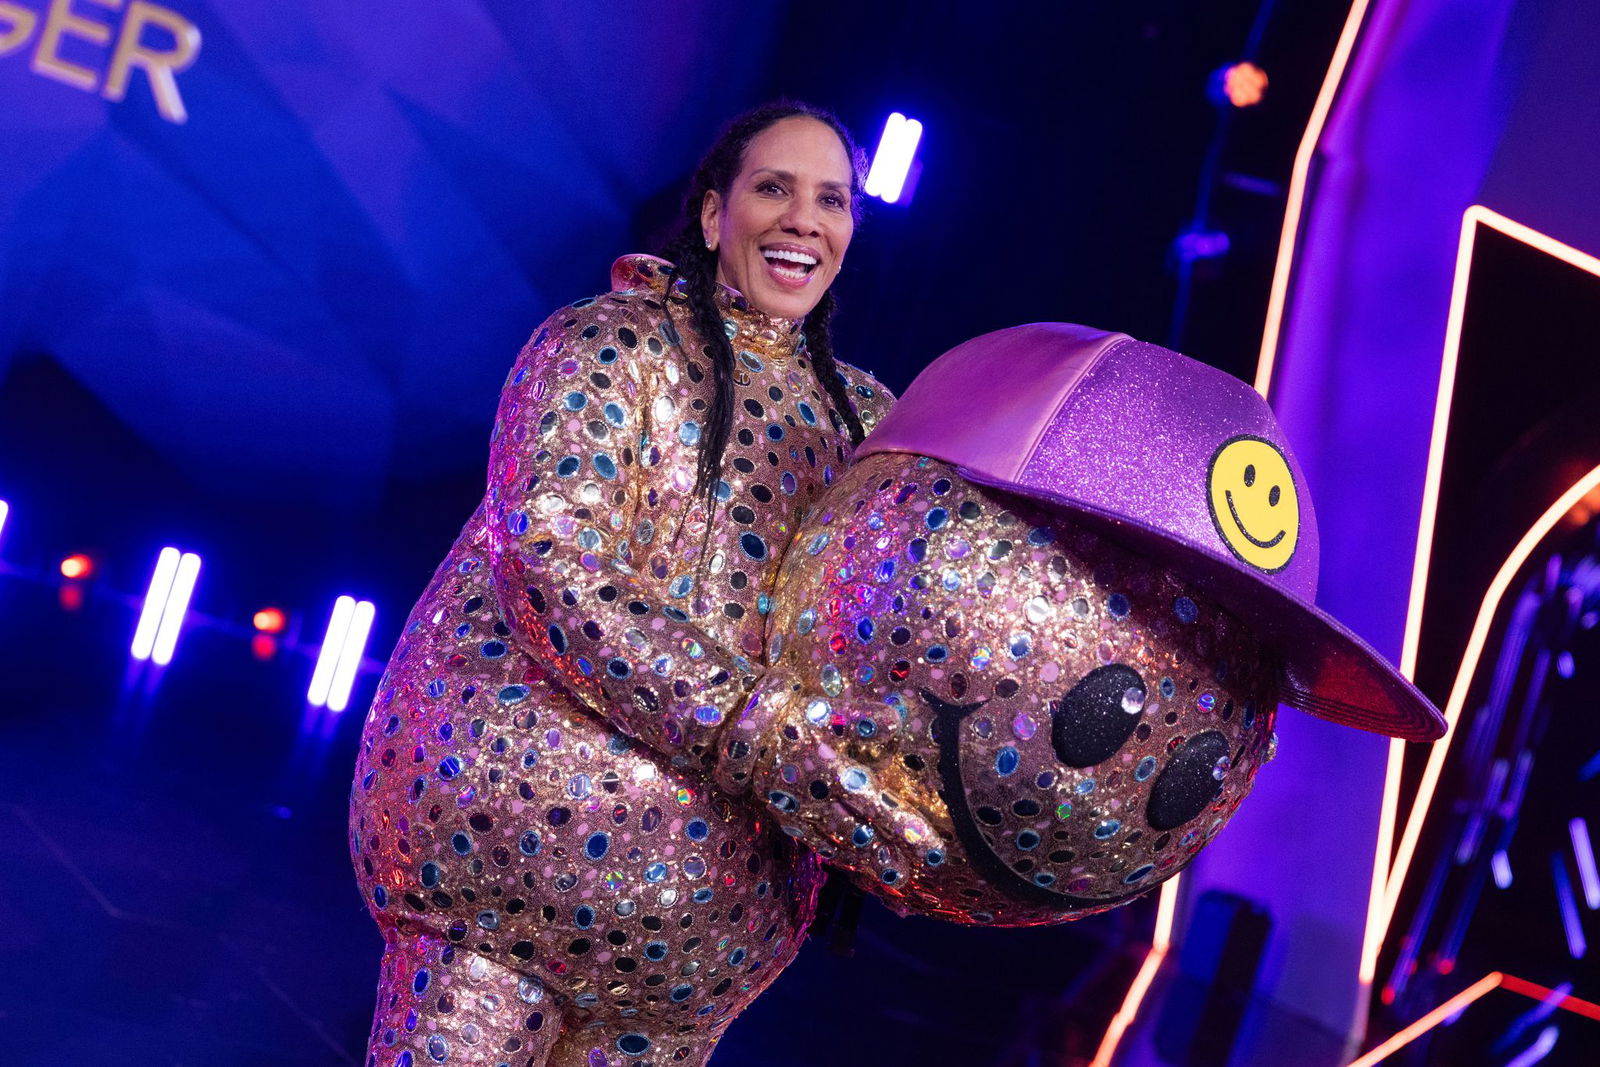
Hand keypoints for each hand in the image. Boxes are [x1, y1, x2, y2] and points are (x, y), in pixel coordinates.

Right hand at [712, 668, 948, 895]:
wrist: (733, 726)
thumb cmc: (788, 711)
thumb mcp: (826, 709)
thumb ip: (861, 719)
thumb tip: (896, 723)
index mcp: (832, 769)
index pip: (876, 805)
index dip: (905, 830)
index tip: (933, 851)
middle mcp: (817, 796)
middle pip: (860, 832)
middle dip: (887, 855)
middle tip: (913, 877)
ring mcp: (799, 809)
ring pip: (837, 842)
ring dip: (864, 861)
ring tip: (891, 877)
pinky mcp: (784, 814)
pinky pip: (813, 840)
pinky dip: (835, 855)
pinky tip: (851, 863)